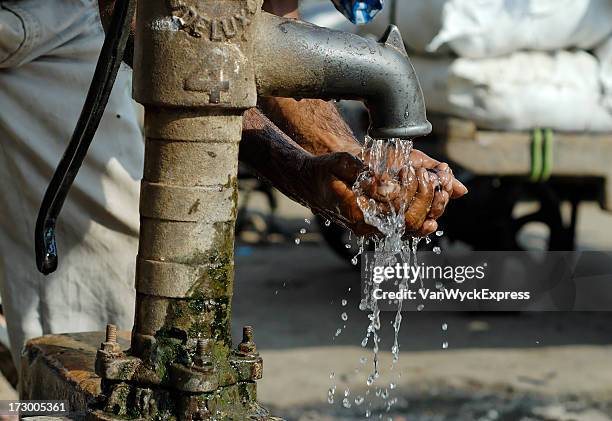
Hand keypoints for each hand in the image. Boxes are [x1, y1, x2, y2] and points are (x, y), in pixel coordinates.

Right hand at [299, 150, 466, 236]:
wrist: (310, 184)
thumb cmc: (324, 172)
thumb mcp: (339, 164)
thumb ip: (361, 171)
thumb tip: (382, 181)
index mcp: (358, 214)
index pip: (395, 210)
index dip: (410, 191)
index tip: (412, 170)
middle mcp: (368, 227)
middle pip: (409, 223)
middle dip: (425, 199)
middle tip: (428, 175)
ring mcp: (374, 228)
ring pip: (411, 228)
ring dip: (429, 209)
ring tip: (438, 187)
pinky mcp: (378, 224)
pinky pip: (405, 228)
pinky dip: (422, 218)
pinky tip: (434, 209)